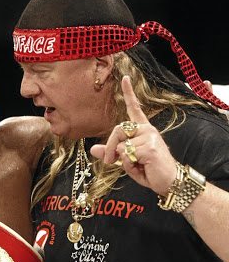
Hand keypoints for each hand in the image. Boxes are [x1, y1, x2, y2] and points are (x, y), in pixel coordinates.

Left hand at [90, 76, 176, 195]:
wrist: (170, 183)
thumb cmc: (149, 171)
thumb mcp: (127, 161)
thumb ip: (112, 153)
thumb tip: (92, 149)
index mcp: (143, 130)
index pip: (135, 108)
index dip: (129, 93)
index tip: (125, 78)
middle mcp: (147, 130)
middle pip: (117, 130)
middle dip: (109, 147)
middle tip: (109, 162)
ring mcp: (150, 137)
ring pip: (120, 144)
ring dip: (121, 159)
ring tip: (137, 165)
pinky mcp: (149, 147)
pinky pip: (125, 154)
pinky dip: (128, 164)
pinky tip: (142, 166)